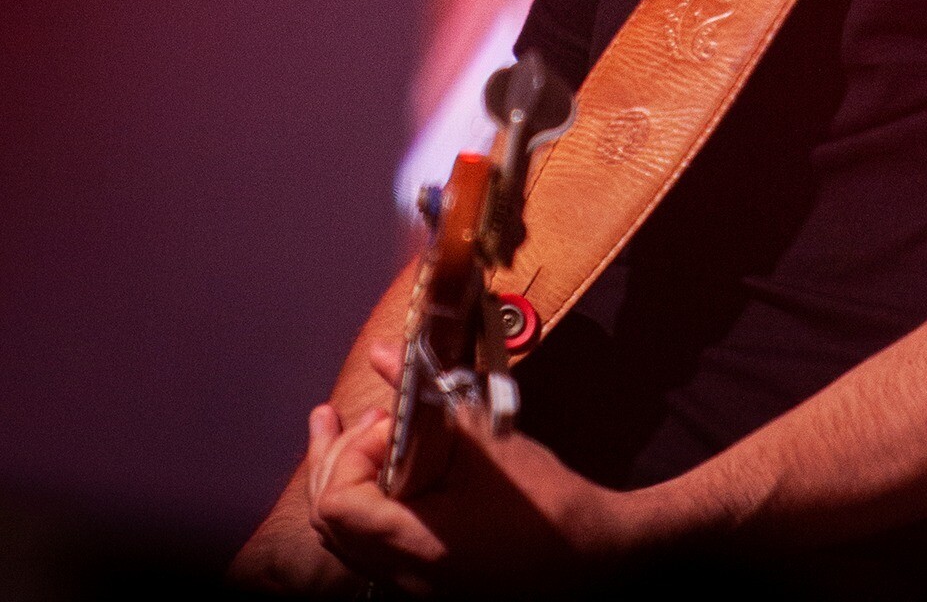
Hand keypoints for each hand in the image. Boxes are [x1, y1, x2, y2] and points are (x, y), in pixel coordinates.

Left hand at [304, 341, 635, 594]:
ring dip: (344, 478)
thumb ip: (424, 393)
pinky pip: (372, 546)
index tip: (389, 424)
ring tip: (348, 431)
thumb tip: (382, 353)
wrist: (592, 556)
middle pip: (330, 524)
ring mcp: (410, 585)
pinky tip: (385, 469)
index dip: (351, 455)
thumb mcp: (485, 436)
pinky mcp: (426, 581)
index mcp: (413, 544)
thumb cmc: (545, 503)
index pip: (337, 504)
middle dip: (332, 460)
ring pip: (346, 537)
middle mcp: (401, 575)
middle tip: (348, 418)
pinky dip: (367, 502)